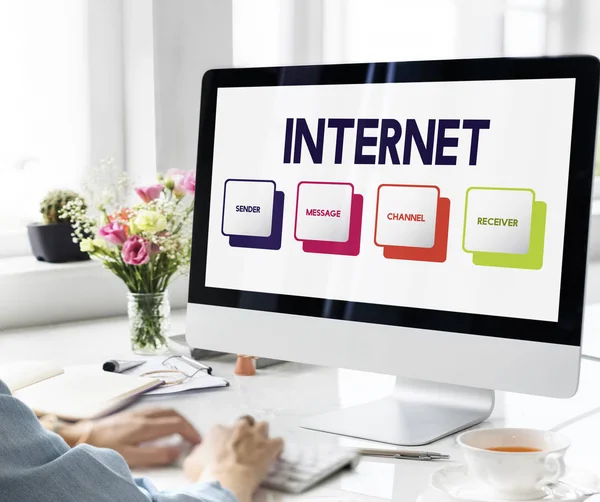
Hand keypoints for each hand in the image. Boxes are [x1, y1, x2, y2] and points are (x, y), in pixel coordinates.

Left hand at [63, 408, 200, 467]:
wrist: (80, 436)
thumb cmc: (102, 447)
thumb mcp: (130, 457)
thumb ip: (155, 454)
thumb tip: (177, 451)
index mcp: (146, 425)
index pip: (177, 424)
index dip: (191, 432)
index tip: (197, 442)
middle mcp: (144, 415)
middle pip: (174, 414)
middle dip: (188, 424)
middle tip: (194, 437)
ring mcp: (137, 412)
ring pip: (166, 410)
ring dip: (178, 419)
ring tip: (183, 431)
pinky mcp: (131, 414)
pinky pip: (157, 411)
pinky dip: (167, 416)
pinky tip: (164, 424)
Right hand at [183, 417, 282, 501]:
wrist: (225, 482)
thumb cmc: (206, 473)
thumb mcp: (191, 462)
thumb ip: (198, 452)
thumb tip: (200, 452)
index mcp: (219, 430)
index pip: (223, 429)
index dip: (226, 439)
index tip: (226, 449)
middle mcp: (238, 427)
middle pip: (245, 423)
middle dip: (245, 432)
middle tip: (244, 446)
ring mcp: (255, 435)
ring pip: (263, 426)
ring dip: (262, 435)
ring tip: (260, 447)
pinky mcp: (269, 446)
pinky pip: (278, 442)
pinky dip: (277, 448)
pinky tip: (274, 455)